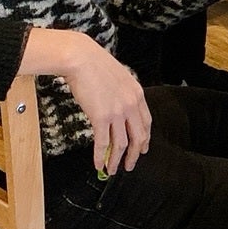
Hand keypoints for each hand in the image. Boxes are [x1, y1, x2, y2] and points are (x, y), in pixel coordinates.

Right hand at [60, 33, 151, 174]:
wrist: (81, 58)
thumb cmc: (95, 65)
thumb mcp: (119, 77)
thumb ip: (123, 94)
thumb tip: (118, 109)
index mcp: (137, 94)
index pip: (146, 122)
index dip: (144, 139)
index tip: (141, 148)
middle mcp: (130, 105)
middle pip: (138, 137)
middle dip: (134, 155)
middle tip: (129, 165)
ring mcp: (117, 112)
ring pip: (120, 144)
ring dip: (116, 160)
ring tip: (113, 169)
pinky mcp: (101, 117)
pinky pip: (102, 143)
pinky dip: (100, 156)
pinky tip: (98, 164)